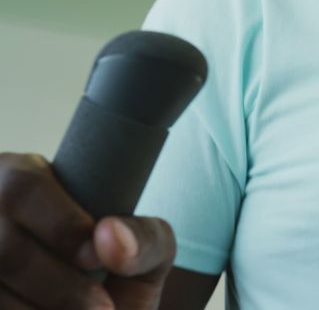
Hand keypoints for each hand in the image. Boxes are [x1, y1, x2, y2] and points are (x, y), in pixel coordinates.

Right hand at [0, 153, 175, 308]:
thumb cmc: (120, 277)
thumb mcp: (146, 251)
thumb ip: (146, 238)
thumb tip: (110, 239)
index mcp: (21, 178)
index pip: (23, 187)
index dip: (61, 227)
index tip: (97, 259)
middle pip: (4, 247)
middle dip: (59, 285)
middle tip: (101, 306)